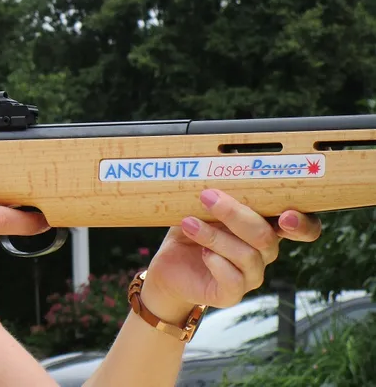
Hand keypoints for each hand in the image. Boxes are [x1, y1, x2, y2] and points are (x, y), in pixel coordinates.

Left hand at [140, 189, 322, 321]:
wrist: (168, 266)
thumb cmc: (190, 229)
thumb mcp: (201, 207)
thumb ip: (217, 194)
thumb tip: (215, 176)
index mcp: (265, 226)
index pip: (303, 228)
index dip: (303, 224)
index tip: (286, 215)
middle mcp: (264, 252)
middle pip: (266, 236)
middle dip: (236, 214)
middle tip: (207, 197)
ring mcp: (250, 275)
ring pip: (247, 256)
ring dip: (215, 236)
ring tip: (189, 223)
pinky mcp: (231, 293)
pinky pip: (233, 280)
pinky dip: (216, 262)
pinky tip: (201, 251)